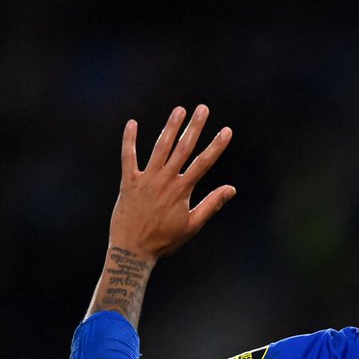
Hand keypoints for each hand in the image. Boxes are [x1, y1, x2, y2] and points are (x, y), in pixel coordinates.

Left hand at [109, 104, 235, 262]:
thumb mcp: (192, 225)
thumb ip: (211, 204)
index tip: (226, 131)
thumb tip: (231, 189)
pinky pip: (128, 156)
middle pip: (183, 148)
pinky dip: (129, 140)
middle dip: (195, 127)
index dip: (216, 146)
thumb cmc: (165, 240)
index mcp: (182, 190)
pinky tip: (132, 123)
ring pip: (160, 147)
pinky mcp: (127, 181)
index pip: (203, 163)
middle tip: (203, 108)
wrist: (132, 250)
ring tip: (179, 110)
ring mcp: (145, 179)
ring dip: (170, 128)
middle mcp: (165, 180)